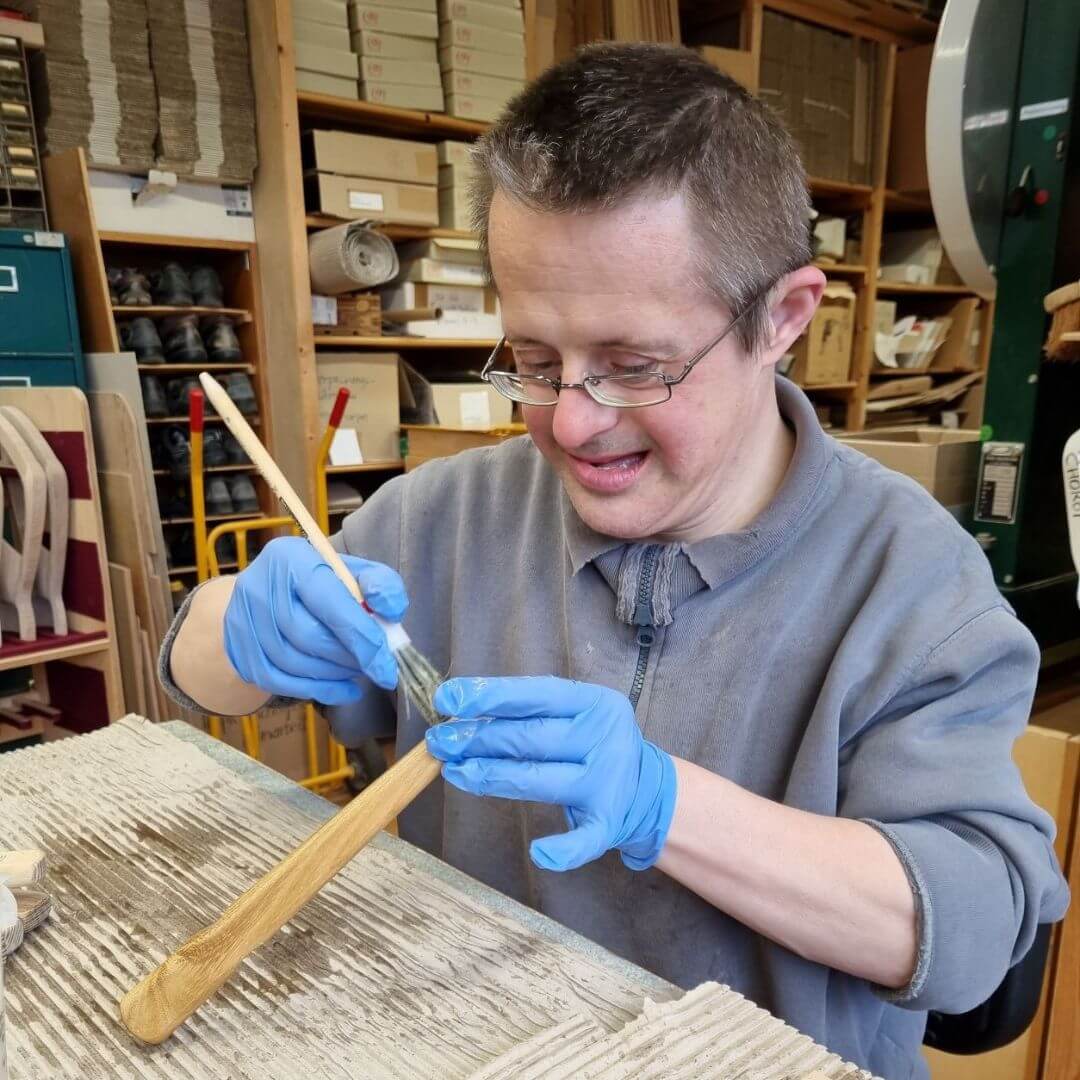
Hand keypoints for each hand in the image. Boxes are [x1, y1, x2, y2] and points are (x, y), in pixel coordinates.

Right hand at [223, 536, 406, 705]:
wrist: (272, 590)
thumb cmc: (323, 581)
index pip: (328, 601)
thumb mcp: (355, 571)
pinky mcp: (237, 648)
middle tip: (374, 665)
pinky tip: (342, 689)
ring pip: (292, 662)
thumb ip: (381, 584)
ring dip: (334, 674)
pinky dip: (316, 691)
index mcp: (291, 557)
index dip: (361, 637)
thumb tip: (391, 611)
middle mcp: (259, 585)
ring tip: (357, 670)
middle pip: (307, 635)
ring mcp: (242, 618)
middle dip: (348, 658)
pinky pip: (277, 682)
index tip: (387, 667)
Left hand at [426, 676, 677, 871]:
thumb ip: (527, 712)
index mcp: (593, 702)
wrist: (646, 788)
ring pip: (540, 780)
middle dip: (479, 738)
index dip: (489, 696)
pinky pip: (584, 840)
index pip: (534, 694)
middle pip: (530, 737)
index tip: (448, 697)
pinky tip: (539, 854)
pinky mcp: (609, 824)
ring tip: (453, 772)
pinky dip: (563, 850)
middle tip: (439, 741)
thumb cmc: (592, 743)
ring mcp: (607, 782)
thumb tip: (461, 714)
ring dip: (492, 777)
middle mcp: (603, 738)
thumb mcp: (572, 714)